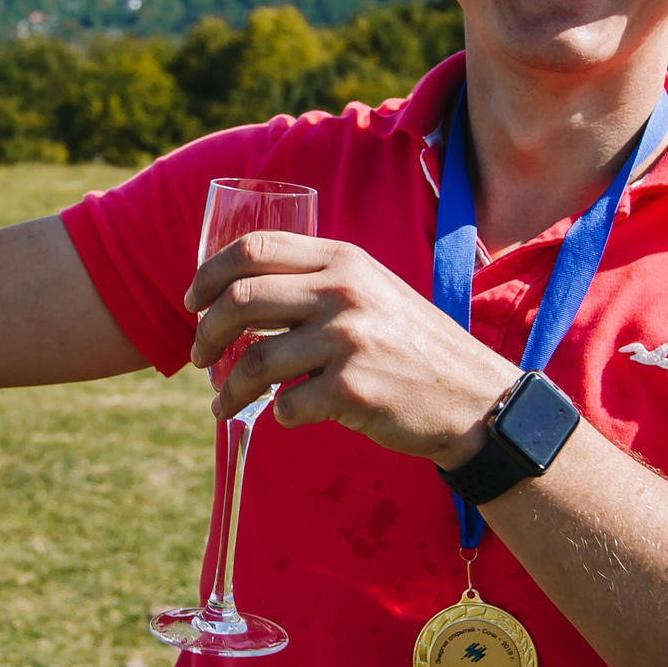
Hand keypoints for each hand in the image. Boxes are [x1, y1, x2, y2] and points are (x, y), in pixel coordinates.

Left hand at [184, 232, 518, 466]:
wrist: (475, 400)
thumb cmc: (413, 348)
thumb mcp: (373, 291)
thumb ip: (318, 283)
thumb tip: (239, 295)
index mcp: (344, 260)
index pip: (255, 249)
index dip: (210, 274)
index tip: (192, 301)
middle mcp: (343, 293)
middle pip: (239, 300)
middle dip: (206, 332)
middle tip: (197, 355)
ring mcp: (347, 341)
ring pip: (254, 361)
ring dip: (228, 388)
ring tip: (222, 403)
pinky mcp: (351, 392)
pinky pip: (286, 406)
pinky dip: (278, 415)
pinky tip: (286, 417)